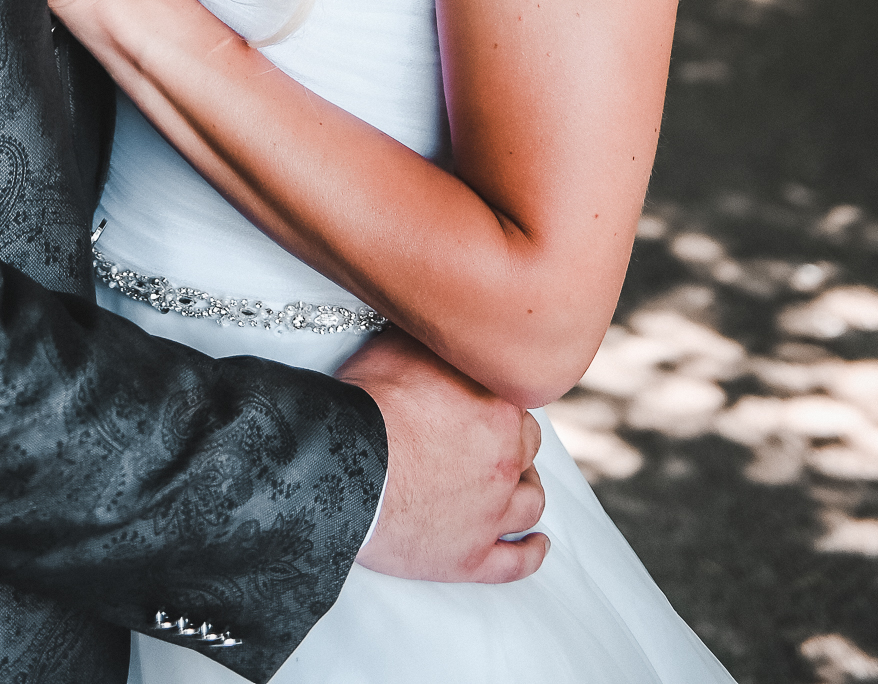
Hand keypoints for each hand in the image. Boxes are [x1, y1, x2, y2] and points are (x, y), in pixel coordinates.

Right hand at [343, 331, 548, 584]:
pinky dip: (531, 554)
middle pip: (527, 451)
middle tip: (496, 444)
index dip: (497, 403)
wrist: (340, 466)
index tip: (482, 404)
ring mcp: (491, 514)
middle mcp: (505, 462)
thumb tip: (437, 315)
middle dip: (516, 446)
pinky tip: (537, 546)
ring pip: (530, 504)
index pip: (515, 403)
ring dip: (526, 493)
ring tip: (519, 489)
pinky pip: (516, 562)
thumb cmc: (366, 404)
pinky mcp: (472, 557)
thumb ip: (432, 337)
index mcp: (497, 409)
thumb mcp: (399, 346)